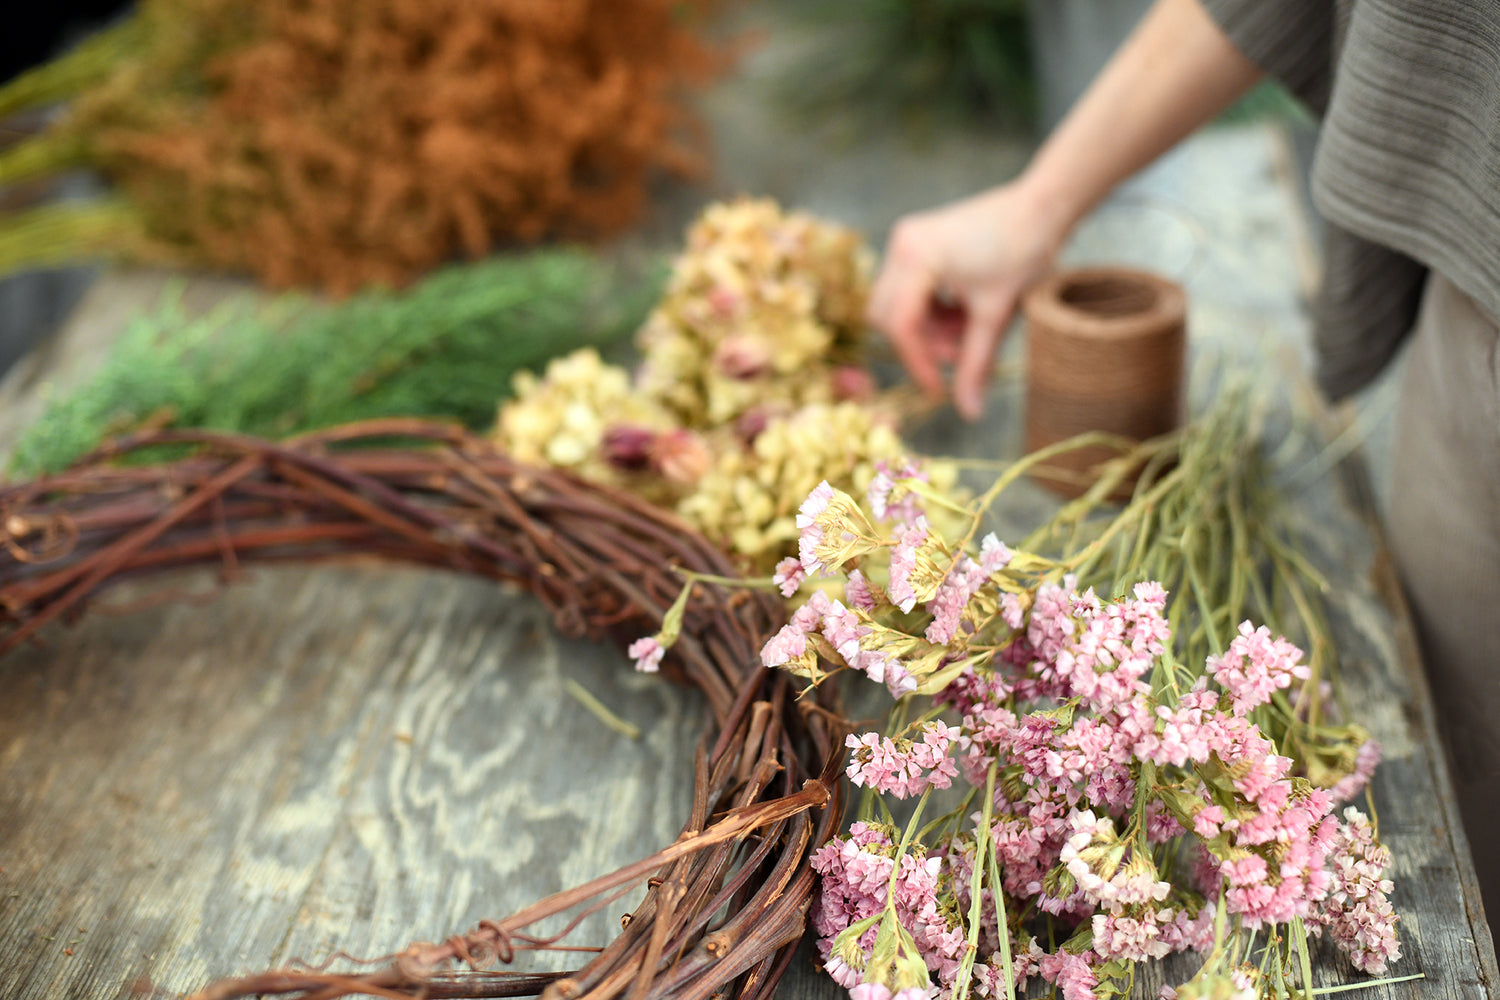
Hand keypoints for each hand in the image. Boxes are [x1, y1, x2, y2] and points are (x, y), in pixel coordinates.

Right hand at [866, 183, 1065, 419]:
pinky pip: (908, 289)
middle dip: (919, 343)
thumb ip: (976, 364)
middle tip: (958, 353)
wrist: (1042, 207)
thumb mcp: (997, 314)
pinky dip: (931, 310)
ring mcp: (907, 240)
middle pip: (886, 314)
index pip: (900, 323)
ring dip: (927, 328)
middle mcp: (902, 244)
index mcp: (917, 257)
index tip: (939, 388)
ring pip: (896, 304)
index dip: (917, 361)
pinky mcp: (917, 242)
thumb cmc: (1024, 251)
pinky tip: (963, 312)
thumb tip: (968, 412)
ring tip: (967, 331)